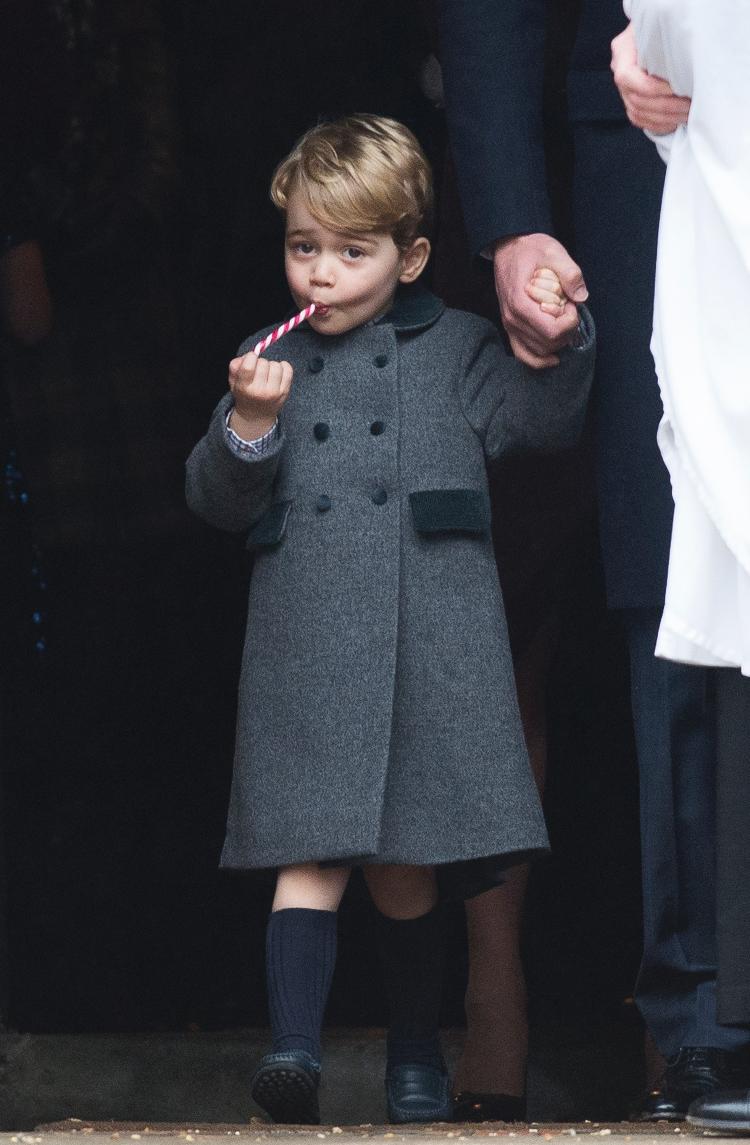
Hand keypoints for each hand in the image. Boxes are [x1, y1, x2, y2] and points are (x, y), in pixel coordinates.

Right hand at [228, 352, 292, 438]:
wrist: (257, 416)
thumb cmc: (245, 394)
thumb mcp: (233, 382)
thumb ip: (235, 366)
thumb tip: (249, 355)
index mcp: (244, 388)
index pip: (249, 366)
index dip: (250, 357)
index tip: (251, 359)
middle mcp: (260, 391)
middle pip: (263, 363)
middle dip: (260, 362)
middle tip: (258, 370)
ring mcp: (274, 392)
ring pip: (276, 365)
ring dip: (272, 365)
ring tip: (267, 373)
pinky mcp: (285, 391)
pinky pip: (288, 369)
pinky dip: (284, 366)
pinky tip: (278, 372)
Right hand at [493, 234, 586, 367]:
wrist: (508, 248)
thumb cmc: (530, 249)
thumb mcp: (553, 251)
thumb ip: (570, 273)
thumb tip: (582, 296)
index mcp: (521, 303)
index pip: (552, 330)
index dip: (569, 322)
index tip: (571, 304)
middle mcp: (512, 319)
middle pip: (548, 343)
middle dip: (566, 330)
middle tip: (569, 309)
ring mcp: (510, 326)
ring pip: (539, 351)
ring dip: (557, 342)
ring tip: (561, 321)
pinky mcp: (511, 329)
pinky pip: (523, 355)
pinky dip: (539, 360)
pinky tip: (554, 357)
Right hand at [611, 22, 690, 133]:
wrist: (655, 31)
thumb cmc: (660, 25)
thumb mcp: (659, 28)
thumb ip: (662, 44)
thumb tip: (680, 67)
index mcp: (622, 52)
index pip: (629, 78)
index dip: (653, 88)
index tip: (676, 89)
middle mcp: (619, 72)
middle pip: (637, 100)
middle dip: (666, 106)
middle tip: (688, 106)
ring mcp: (623, 89)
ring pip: (638, 113)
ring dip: (664, 118)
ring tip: (686, 115)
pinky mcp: (630, 101)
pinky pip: (640, 120)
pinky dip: (658, 124)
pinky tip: (675, 122)